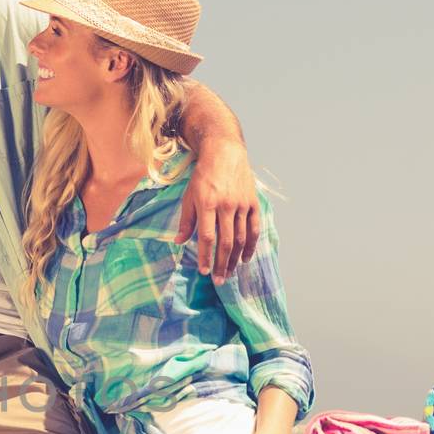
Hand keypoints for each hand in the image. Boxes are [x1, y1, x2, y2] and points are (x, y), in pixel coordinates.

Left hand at [176, 137, 259, 281]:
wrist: (225, 153)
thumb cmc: (203, 176)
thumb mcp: (189, 196)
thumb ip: (187, 220)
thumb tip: (179, 242)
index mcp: (207, 204)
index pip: (207, 237)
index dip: (206, 257)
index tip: (204, 272)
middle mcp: (226, 205)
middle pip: (226, 242)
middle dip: (222, 264)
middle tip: (218, 280)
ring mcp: (242, 204)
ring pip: (241, 238)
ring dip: (235, 259)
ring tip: (230, 273)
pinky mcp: (253, 203)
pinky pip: (254, 228)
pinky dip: (251, 245)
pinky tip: (246, 258)